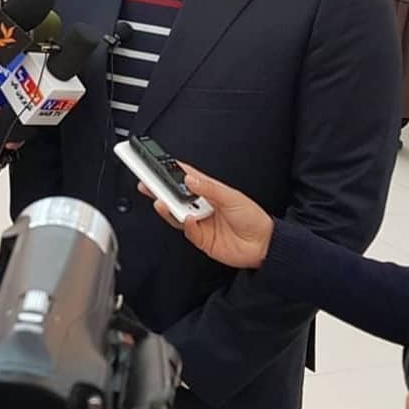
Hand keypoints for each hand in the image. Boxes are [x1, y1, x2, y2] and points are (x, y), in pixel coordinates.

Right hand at [138, 164, 273, 268]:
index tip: (156, 163)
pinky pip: (187, 230)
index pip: (186, 177)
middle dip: (160, 188)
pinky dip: (186, 224)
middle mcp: (202, 206)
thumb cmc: (252, 218)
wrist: (263, 245)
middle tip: (146, 181)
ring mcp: (200, 222)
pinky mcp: (201, 238)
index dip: (171, 170)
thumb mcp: (232, 197)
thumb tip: (191, 179)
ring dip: (168, 207)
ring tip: (160, 200)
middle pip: (175, 196)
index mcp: (209, 191)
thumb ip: (210, 189)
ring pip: (177, 213)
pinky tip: (187, 218)